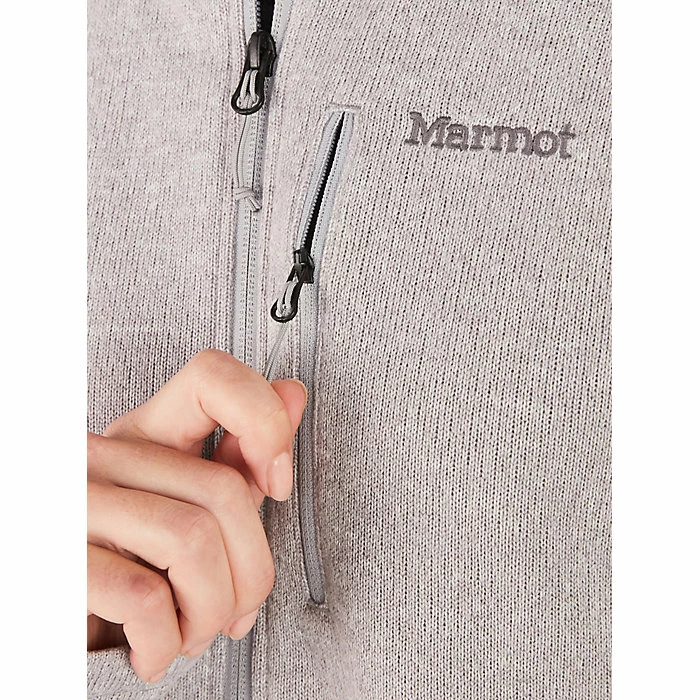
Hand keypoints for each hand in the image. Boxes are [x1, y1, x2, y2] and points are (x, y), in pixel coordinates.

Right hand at [87, 349, 306, 682]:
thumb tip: (293, 392)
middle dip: (253, 570)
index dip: (263, 419)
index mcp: (145, 435)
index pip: (212, 376)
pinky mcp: (59, 560)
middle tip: (241, 606)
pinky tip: (158, 649)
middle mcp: (105, 457)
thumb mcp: (191, 504)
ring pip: (192, 539)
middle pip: (222, 489)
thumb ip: (243, 455)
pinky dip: (167, 640)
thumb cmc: (132, 563)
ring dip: (213, 610)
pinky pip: (145, 596)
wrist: (63, 628)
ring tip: (198, 631)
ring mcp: (77, 504)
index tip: (277, 482)